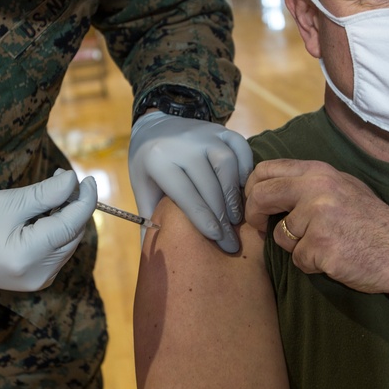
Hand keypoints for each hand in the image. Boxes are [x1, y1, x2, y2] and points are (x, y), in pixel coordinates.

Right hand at [0, 169, 96, 291]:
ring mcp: (40, 280)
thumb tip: (74, 180)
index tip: (88, 178)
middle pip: (73, 234)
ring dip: (67, 218)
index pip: (72, 224)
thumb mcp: (9, 203)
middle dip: (75, 206)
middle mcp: (40, 273)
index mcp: (28, 255)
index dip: (84, 200)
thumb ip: (45, 193)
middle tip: (63, 180)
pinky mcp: (39, 279)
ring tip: (53, 194)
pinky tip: (47, 216)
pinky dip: (58, 232)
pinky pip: (59, 252)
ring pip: (69, 243)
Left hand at [129, 111, 253, 252]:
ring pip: (227, 165)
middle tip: (231, 241)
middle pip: (209, 183)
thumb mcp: (143, 189)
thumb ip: (149, 220)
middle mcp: (183, 144)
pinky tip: (246, 189)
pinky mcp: (220, 128)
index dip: (202, 217)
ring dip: (235, 194)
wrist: (156, 124)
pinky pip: (240, 147)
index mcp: (158, 160)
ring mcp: (204, 133)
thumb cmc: (149, 165)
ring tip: (239, 219)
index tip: (216, 238)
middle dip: (222, 216)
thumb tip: (151, 263)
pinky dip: (246, 168)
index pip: (185, 193)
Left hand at [244, 159, 388, 300]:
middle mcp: (317, 189)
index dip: (252, 188)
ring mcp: (318, 218)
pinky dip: (311, 264)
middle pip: (261, 196)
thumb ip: (309, 184)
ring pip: (279, 235)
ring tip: (324, 245)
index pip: (266, 169)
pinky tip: (334, 259)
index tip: (254, 203)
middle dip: (254, 215)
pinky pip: (298, 259)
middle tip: (260, 228)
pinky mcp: (320, 246)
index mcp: (320, 172)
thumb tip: (269, 187)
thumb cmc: (372, 223)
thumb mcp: (343, 188)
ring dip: (295, 246)